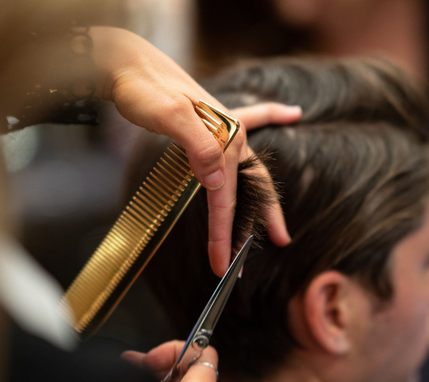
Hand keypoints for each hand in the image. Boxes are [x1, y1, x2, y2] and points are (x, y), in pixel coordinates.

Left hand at [90, 27, 300, 275]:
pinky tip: (292, 113)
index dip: (224, 234)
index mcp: (226, 138)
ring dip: (264, 200)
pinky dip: (273, 115)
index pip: (226, 197)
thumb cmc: (143, 89)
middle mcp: (233, 135)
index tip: (221, 264)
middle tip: (265, 253)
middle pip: (249, 189)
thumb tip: (219, 182)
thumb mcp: (168, 116)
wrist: (128, 62)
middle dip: (253, 225)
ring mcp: (227, 127)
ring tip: (277, 224)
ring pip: (251, 171)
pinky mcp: (217, 120)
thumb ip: (199, 146)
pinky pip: (255, 117)